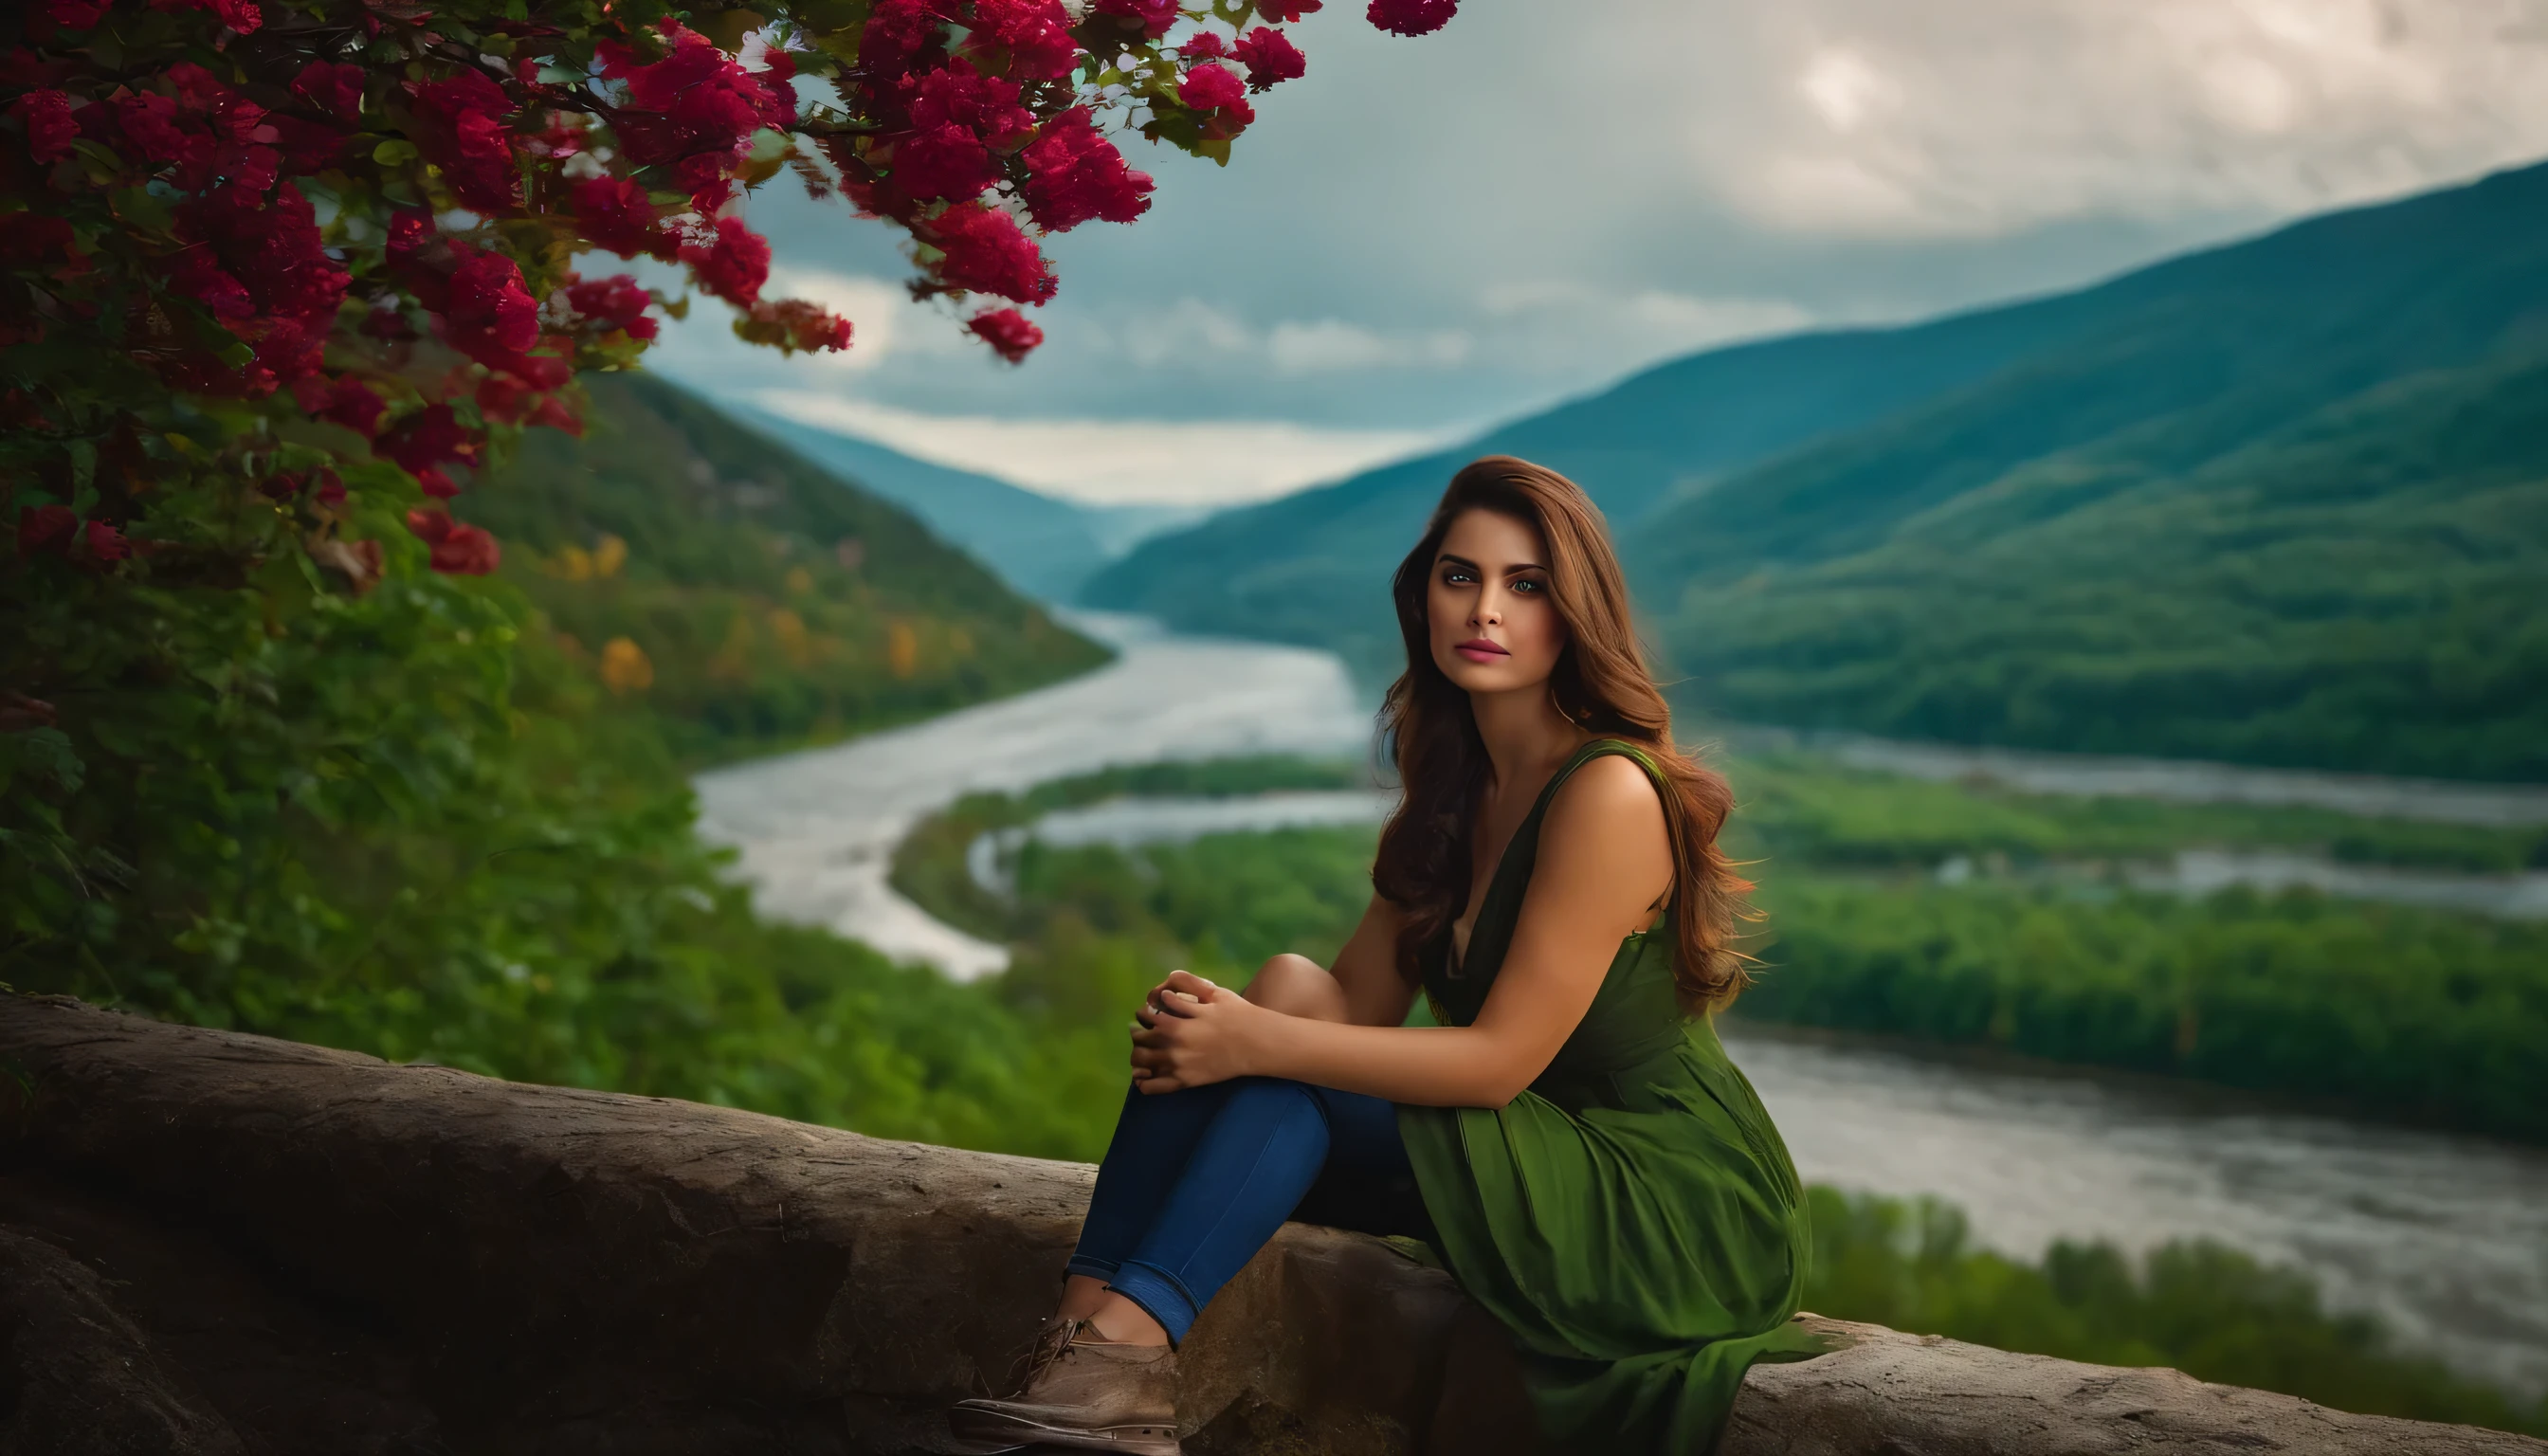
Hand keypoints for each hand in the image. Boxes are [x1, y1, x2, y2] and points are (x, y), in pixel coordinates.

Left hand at [1130, 970, 1266, 1093]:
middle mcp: (1172, 1047)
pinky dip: (1144, 1083)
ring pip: (1141, 1063)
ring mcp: (1178, 1067)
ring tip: (1144, 1051)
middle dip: (1138, 1033)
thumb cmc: (1238, 1015)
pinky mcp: (1186, 1082)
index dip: (1144, 1013)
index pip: (1145, 1017)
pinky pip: (1154, 1087)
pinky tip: (1145, 1077)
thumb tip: (1166, 984)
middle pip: (1139, 1040)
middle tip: (1143, 1031)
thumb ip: (1189, 984)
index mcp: (1176, 1024)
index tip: (1149, 1013)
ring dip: (1137, 1055)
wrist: (1258, 1044)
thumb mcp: (1214, 994)